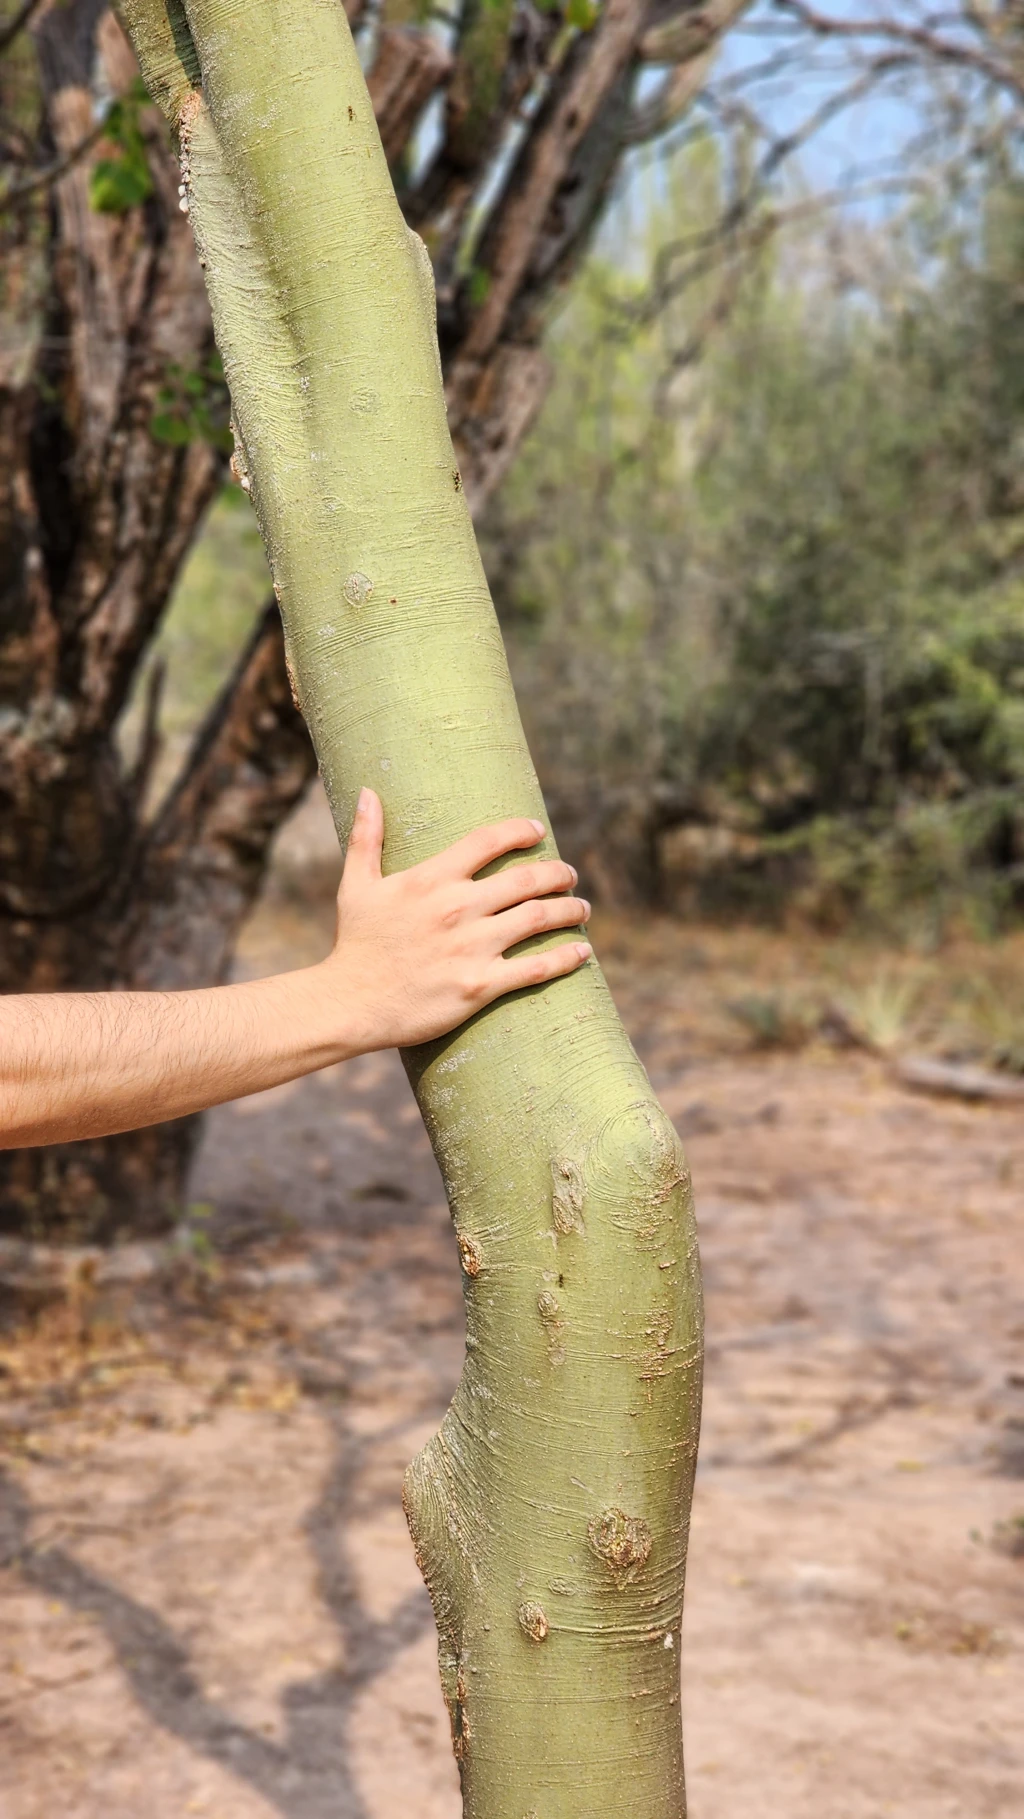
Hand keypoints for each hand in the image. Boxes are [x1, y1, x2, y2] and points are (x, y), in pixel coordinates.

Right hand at [317, 787, 591, 1050]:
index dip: (520, 831)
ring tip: (583, 908)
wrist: (350, 1003)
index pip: (488, 841)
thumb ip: (366, 837)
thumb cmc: (354, 943)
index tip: (538, 831)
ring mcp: (472, 947)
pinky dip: (567, 958)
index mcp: (431, 879)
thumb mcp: (357, 885)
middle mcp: (458, 908)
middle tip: (569, 874)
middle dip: (558, 873)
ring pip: (540, 919)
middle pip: (527, 879)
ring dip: (571, 910)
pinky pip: (537, 968)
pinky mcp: (481, 985)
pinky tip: (584, 952)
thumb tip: (367, 792)